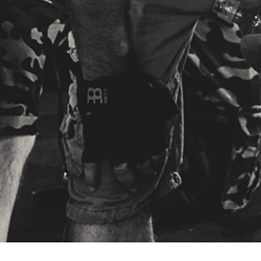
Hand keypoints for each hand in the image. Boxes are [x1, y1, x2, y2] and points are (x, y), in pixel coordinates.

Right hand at [77, 68, 176, 192]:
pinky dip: (91, 175)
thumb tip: (169, 124)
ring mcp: (113, 137)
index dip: (158, 161)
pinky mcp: (96, 135)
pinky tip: (92, 186)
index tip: (157, 165)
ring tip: (129, 186)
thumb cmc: (135, 82)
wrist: (111, 73)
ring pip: (120, 166)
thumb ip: (166, 110)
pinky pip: (92, 160)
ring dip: (125, 178)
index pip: (158, 151)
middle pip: (141, 163)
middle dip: (144, 173)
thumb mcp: (159, 93)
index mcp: (150, 127)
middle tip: (144, 179)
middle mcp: (133, 136)